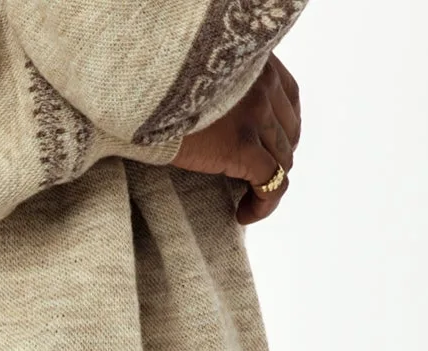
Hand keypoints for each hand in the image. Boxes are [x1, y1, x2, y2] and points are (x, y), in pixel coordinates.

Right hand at [168, 57, 301, 224]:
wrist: (138, 88)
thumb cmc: (156, 82)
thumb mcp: (200, 68)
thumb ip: (223, 83)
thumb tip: (221, 117)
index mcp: (254, 58)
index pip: (288, 96)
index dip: (283, 127)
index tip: (267, 147)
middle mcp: (263, 82)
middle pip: (288, 132)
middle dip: (277, 160)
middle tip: (254, 181)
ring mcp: (256, 114)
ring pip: (283, 160)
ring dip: (269, 187)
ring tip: (246, 204)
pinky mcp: (242, 146)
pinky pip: (271, 183)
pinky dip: (264, 205)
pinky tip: (244, 215)